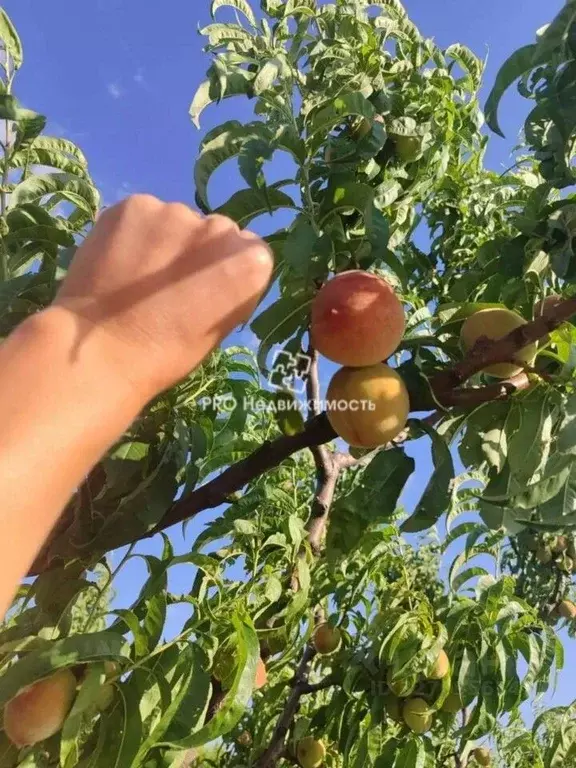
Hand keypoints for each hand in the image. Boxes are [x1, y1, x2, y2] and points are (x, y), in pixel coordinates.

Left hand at [53, 195, 272, 400]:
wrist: (100, 350)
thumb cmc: (167, 355)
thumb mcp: (218, 328)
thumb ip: (228, 290)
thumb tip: (217, 276)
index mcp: (251, 263)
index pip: (250, 250)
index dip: (227, 270)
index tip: (206, 289)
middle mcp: (220, 229)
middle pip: (216, 230)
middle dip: (198, 250)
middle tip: (171, 283)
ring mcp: (176, 212)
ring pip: (176, 221)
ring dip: (164, 240)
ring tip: (138, 275)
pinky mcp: (135, 205)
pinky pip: (142, 216)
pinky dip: (133, 233)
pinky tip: (117, 261)